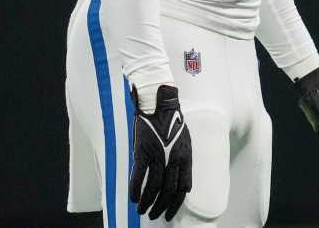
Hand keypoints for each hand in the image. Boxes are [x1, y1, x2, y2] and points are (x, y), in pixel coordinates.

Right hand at [129, 84, 192, 219]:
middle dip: (160, 207)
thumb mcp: (185, 142)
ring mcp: (158, 156)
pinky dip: (135, 190)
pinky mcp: (143, 152)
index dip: (175, 204)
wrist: (159, 104)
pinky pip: (139, 177)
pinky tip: (133, 197)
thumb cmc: (172, 121)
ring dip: (147, 202)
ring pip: (153, 188)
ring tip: (141, 210)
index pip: (182, 189)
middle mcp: (173, 160)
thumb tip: (182, 183)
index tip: (169, 214)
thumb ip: (183, 162)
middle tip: (153, 215)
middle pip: (167, 191)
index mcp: (185, 158)